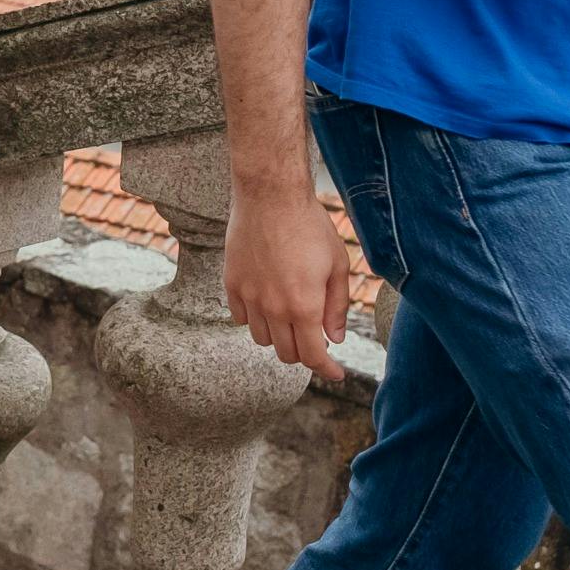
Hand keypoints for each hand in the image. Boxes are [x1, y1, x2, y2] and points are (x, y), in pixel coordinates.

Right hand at [223, 182, 352, 383]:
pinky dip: (255, 319)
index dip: (326, 370)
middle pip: (286, 353)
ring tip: (290, 317)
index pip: (313, 356)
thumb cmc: (310, 226)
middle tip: (316, 338)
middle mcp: (274, 308)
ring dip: (279, 337)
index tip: (335, 373)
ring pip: (262, 339)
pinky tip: (267, 304)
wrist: (270, 196)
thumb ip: (337, 307)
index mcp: (304, 306)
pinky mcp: (231, 283)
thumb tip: (336, 338)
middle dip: (305, 353)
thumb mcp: (337, 265)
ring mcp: (249, 297)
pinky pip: (240, 318)